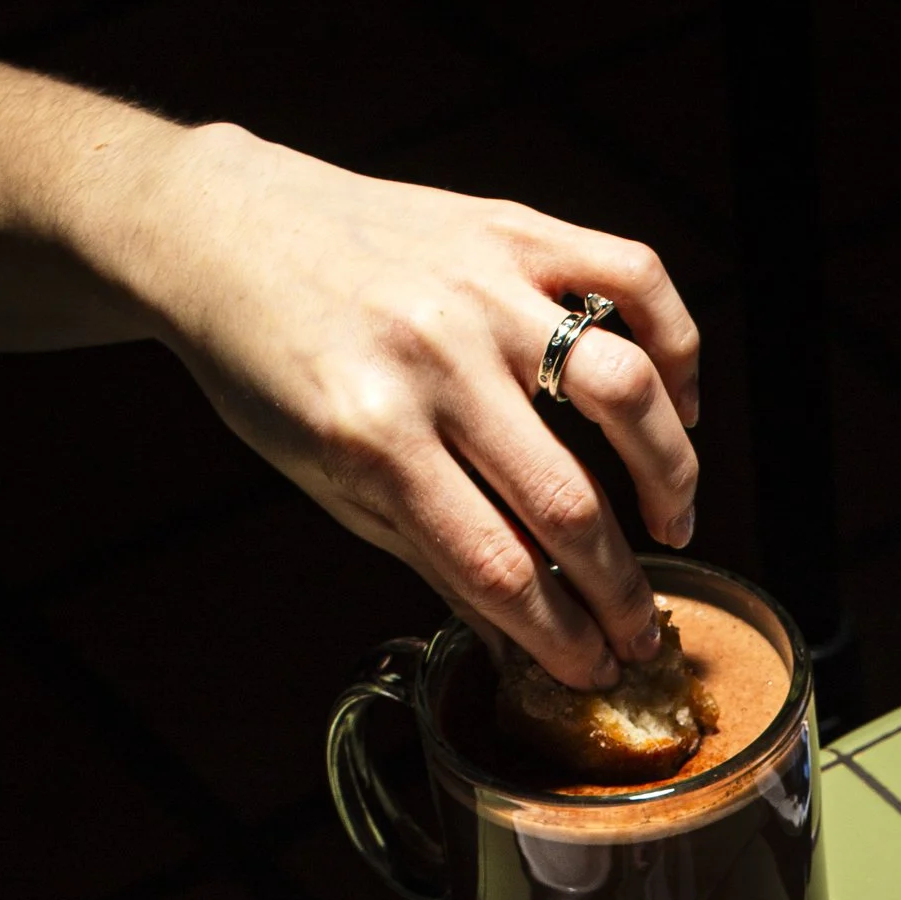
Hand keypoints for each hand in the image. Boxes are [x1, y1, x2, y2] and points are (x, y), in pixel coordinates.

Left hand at [128, 126, 700, 685]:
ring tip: (672, 520)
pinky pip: (635, 279)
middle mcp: (436, 356)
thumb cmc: (265, 364)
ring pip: (627, 388)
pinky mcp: (513, 230)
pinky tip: (675, 403)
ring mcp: (482, 286)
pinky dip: (678, 347)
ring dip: (670, 473)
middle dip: (620, 591)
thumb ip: (429, 553)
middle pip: (567, 501)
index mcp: (372, 434)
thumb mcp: (324, 480)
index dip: (561, 637)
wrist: (222, 229)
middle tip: (641, 631)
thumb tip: (520, 636)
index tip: (593, 670)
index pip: (498, 566)